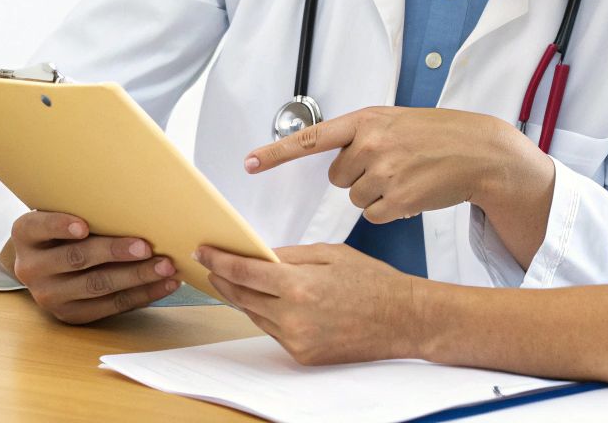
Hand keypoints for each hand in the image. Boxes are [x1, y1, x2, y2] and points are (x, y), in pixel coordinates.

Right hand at [6, 210, 179, 324]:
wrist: (45, 265)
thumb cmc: (64, 230)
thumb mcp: (61, 212)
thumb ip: (85, 208)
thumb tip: (134, 200)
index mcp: (25, 234)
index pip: (39, 227)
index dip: (60, 226)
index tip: (83, 226)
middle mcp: (31, 267)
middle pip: (76, 258)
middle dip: (114, 252)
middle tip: (146, 246)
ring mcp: (48, 295)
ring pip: (97, 286)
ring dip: (136, 276)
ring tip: (165, 266)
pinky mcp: (70, 315)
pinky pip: (110, 306)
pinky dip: (142, 295)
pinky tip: (164, 284)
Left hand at [196, 243, 426, 364]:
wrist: (403, 320)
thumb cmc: (373, 282)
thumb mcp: (331, 253)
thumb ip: (291, 254)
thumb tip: (261, 255)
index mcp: (300, 285)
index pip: (244, 272)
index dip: (219, 261)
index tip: (203, 251)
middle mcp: (293, 316)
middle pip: (242, 296)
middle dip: (223, 279)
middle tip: (211, 265)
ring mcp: (297, 340)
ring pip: (255, 316)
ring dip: (243, 298)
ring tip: (234, 281)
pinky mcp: (303, 356)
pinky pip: (274, 332)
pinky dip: (266, 315)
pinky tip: (265, 301)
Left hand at [244, 106, 553, 224]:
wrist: (478, 151)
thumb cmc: (436, 135)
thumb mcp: (394, 121)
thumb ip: (361, 134)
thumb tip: (333, 154)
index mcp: (366, 120)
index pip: (311, 137)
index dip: (276, 153)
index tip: (249, 163)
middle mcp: (371, 144)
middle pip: (338, 177)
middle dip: (358, 175)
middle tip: (391, 165)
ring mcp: (385, 173)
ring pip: (356, 198)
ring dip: (376, 193)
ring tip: (406, 177)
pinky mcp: (397, 200)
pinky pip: (374, 215)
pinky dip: (390, 209)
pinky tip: (412, 193)